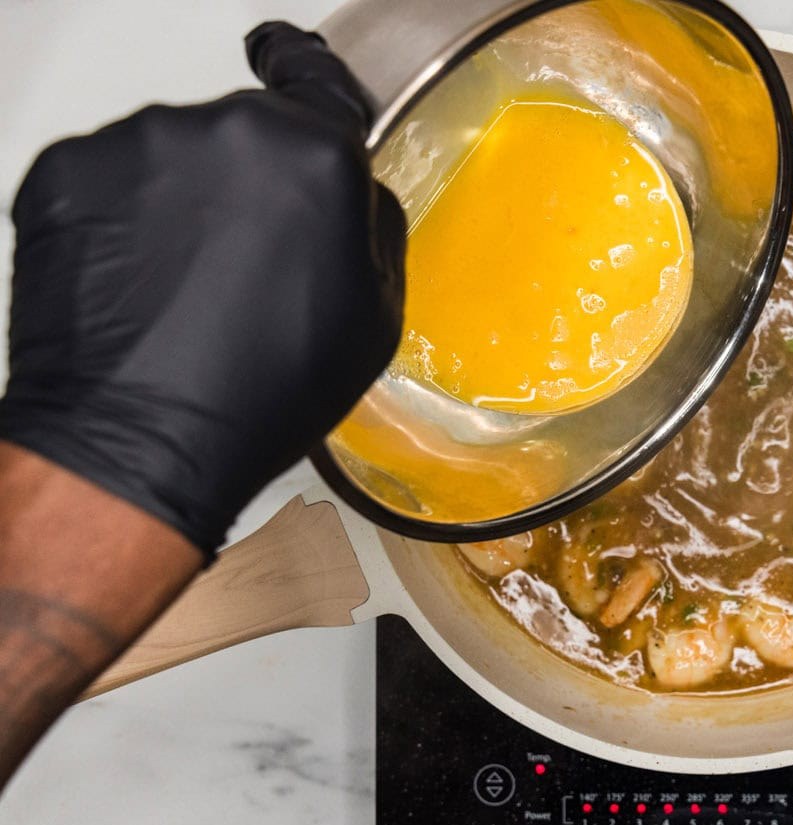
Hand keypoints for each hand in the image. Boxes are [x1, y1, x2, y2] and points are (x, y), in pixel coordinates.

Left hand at [0, 22, 404, 554]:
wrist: (138, 442)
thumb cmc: (259, 394)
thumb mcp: (374, 318)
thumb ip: (371, 224)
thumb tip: (352, 191)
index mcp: (310, 157)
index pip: (313, 75)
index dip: (302, 68)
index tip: (284, 58)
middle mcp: (219, 130)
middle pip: (243, 133)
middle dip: (249, 183)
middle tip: (245, 266)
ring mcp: (132, 148)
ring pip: (172, 156)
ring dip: (180, 203)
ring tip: (184, 289)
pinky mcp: (62, 175)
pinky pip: (108, 181)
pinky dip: (121, 223)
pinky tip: (137, 286)